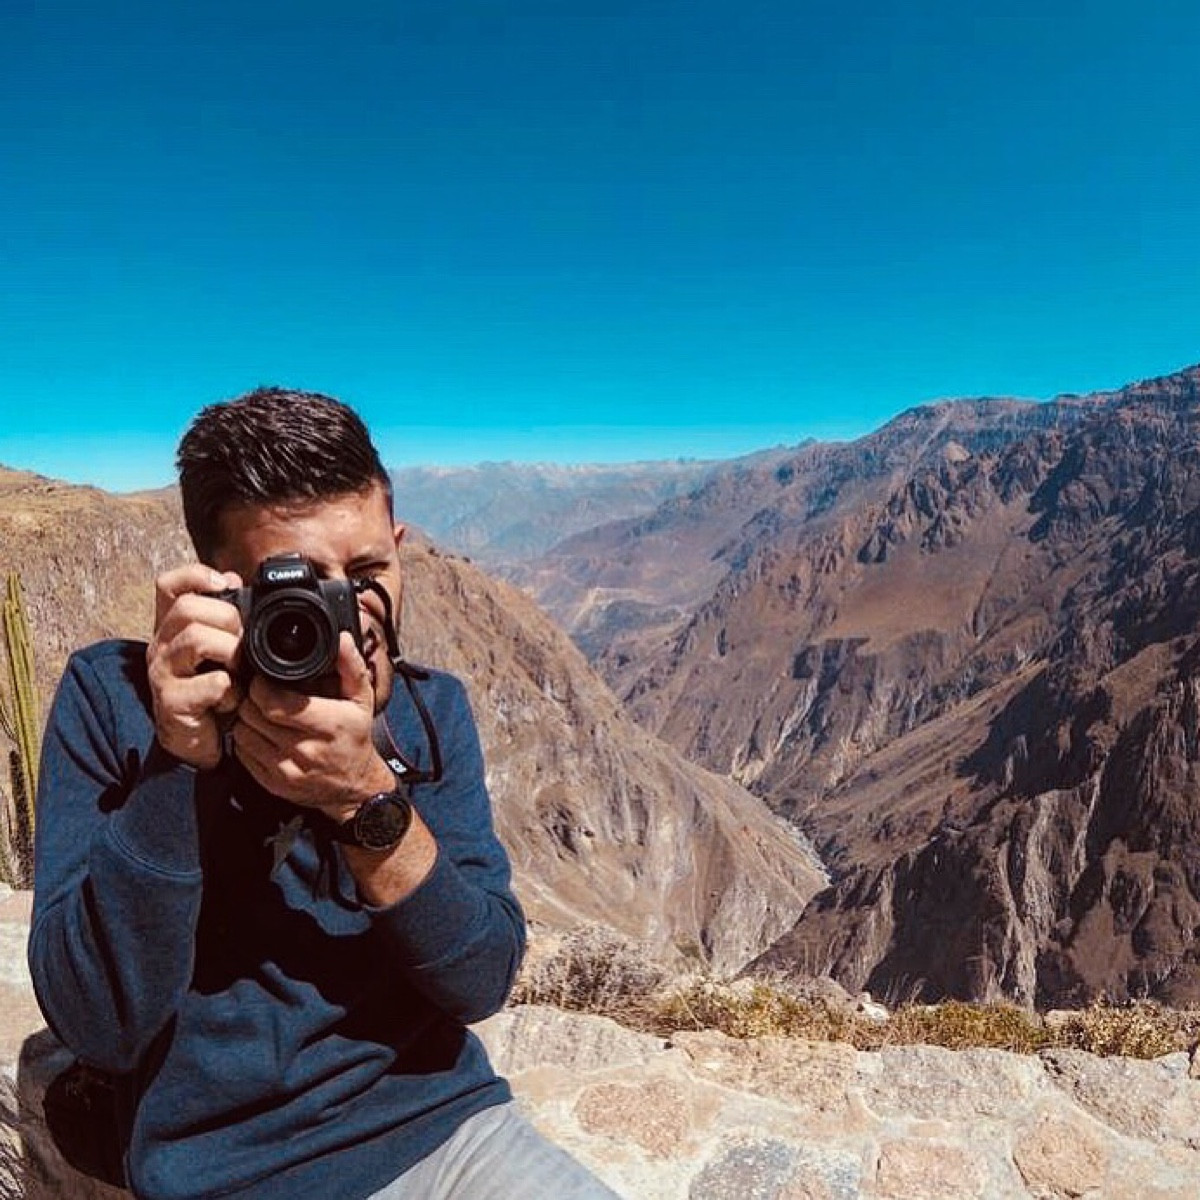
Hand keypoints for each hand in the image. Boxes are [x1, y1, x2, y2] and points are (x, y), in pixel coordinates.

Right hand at [147, 564, 244, 768]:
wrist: (199, 742)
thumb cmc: (213, 690)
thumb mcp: (222, 649)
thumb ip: (226, 616)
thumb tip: (232, 579)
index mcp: (173, 627)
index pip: (169, 585)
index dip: (195, 575)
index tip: (224, 583)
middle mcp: (161, 645)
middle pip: (187, 607)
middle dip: (227, 618)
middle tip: (242, 642)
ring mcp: (163, 674)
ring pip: (196, 639)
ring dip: (231, 652)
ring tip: (240, 671)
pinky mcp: (172, 703)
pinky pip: (211, 684)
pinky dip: (231, 691)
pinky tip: (233, 700)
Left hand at [231, 632, 394, 818]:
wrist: (355, 787)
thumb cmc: (355, 737)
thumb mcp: (362, 699)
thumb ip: (351, 666)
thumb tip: (342, 639)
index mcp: (329, 724)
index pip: (275, 702)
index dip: (262, 686)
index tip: (266, 680)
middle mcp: (306, 750)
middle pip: (254, 715)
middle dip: (252, 699)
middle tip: (262, 694)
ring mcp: (287, 770)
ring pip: (243, 733)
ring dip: (247, 719)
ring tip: (262, 713)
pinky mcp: (273, 784)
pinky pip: (243, 754)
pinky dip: (246, 740)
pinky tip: (263, 733)